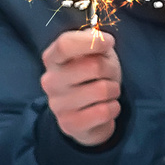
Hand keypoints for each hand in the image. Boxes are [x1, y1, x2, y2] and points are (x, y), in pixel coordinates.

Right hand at [41, 28, 121, 146]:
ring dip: (113, 90)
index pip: (65, 44)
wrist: (87, 112)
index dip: (93, 41)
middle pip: (92, 66)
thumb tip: (102, 39)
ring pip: (102, 90)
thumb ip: (94, 41)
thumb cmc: (91, 76)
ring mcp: (57, 105)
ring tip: (106, 93)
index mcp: (52, 59)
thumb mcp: (94, 53)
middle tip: (108, 75)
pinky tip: (106, 107)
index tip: (109, 42)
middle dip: (110, 69)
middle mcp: (50, 81)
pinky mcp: (69, 124)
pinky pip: (104, 112)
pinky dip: (113, 108)